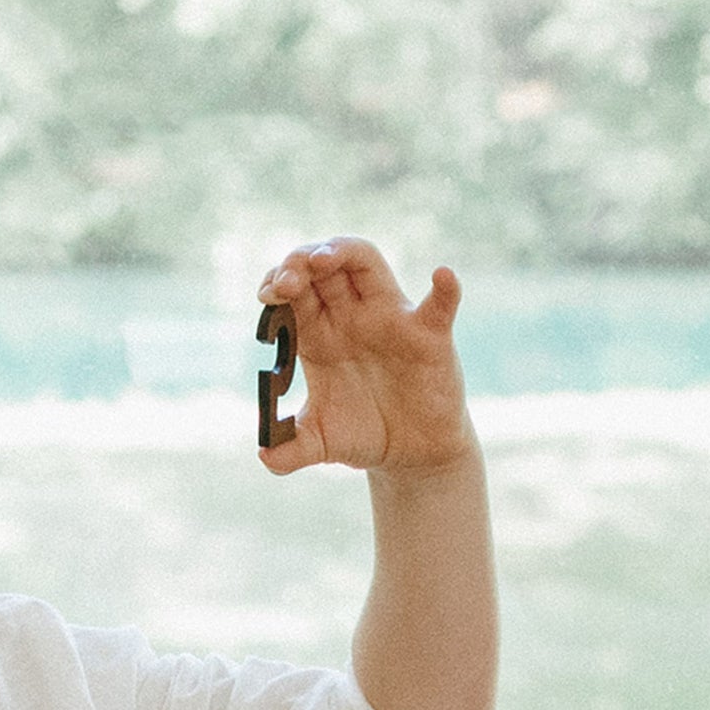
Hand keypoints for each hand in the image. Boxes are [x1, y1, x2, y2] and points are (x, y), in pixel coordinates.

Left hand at [259, 238, 473, 477]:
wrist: (409, 454)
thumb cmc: (363, 435)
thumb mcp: (321, 443)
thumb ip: (291, 449)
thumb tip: (264, 457)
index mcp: (320, 334)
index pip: (294, 292)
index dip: (277, 283)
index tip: (266, 296)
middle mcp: (352, 317)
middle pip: (324, 268)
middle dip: (299, 262)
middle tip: (284, 281)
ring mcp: (390, 321)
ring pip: (366, 265)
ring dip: (343, 251)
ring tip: (322, 259)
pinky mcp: (429, 336)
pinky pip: (439, 306)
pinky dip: (445, 289)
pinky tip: (441, 276)